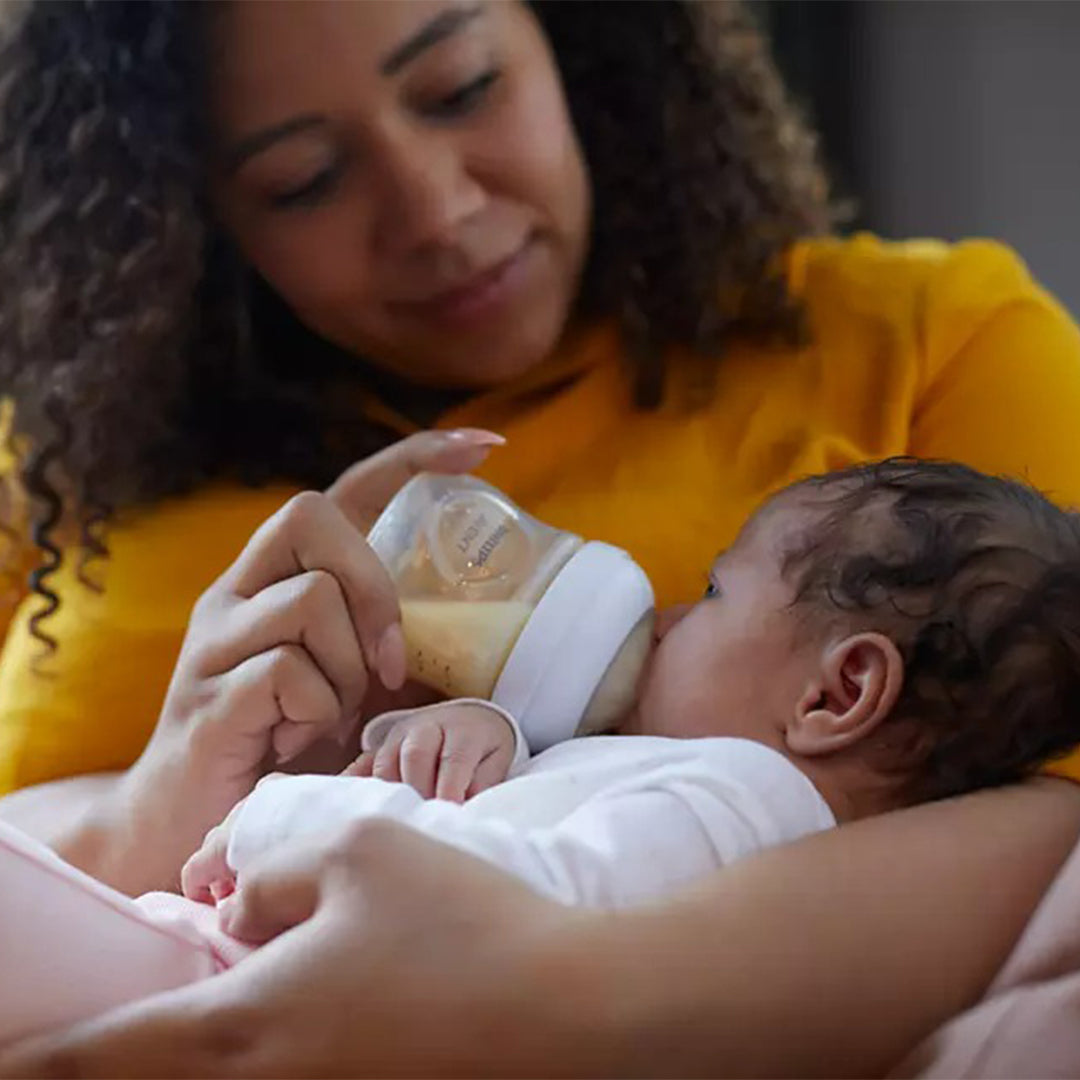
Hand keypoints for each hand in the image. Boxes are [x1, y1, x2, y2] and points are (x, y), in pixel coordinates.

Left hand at [0, 822, 575, 1077]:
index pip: (116, 1051)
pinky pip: (275, 1074)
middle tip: (61, 1050)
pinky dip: (240, 1052)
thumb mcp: (357, 853)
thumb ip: (272, 875)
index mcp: (251, 1023)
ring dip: (180, 1056)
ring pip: (219, 1078)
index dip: (43, 1058)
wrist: (565, 1011)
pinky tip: (264, 1011)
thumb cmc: (458, 921)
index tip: (0, 1062)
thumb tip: (240, 910)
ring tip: (164, 1026)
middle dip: (103, 1067)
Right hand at [116, 429, 503, 891]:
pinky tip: (296, 740)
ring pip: (309, 598)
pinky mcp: (208, 695)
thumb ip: (393, 647)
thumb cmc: (287, 746)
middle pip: (311, 514)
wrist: (194, 827)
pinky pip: (288, 672)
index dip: (411, 460)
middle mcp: (237, 591)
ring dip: (348, 666)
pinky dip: (317, 712)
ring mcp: (215, 639)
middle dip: (373, 583)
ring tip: (334, 716)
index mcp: (277, 578)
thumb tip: (485, 630)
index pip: (342, 491)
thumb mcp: (353, 685)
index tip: (484, 447)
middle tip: (390, 663)